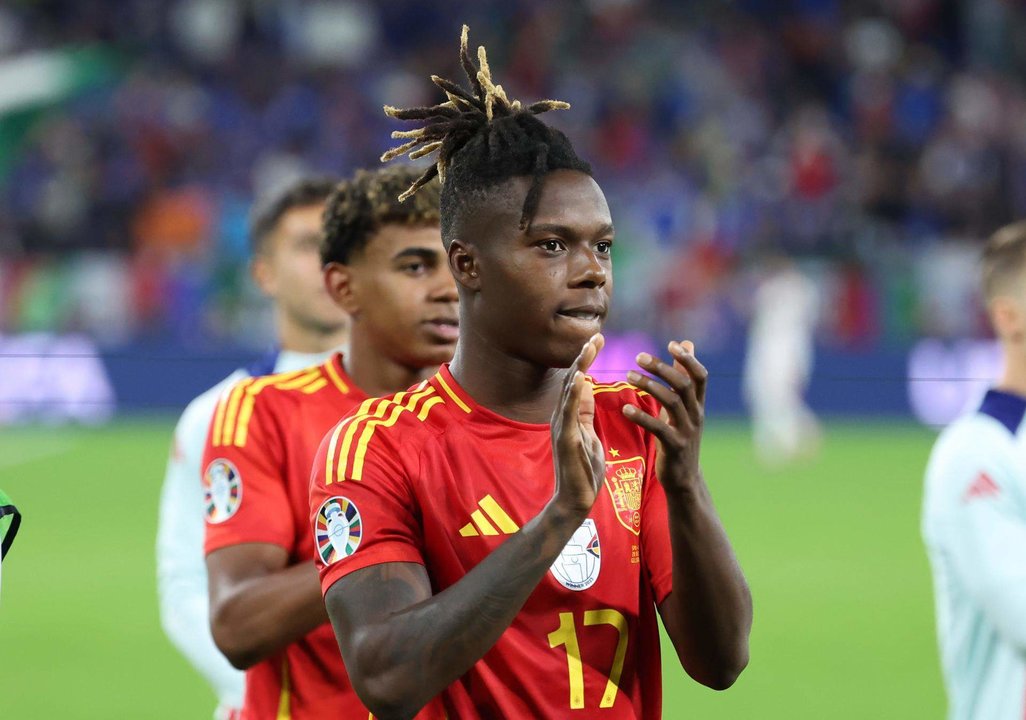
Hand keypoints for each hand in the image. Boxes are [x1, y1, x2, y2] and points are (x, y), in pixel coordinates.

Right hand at [550, 334, 605, 515]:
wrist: (575, 501)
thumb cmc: (582, 470)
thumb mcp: (587, 434)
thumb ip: (584, 410)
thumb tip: (585, 384)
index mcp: (569, 416)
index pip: (578, 381)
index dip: (586, 360)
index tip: (597, 339)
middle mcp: (562, 417)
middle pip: (571, 380)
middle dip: (583, 357)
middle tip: (596, 335)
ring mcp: (561, 427)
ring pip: (569, 391)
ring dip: (578, 368)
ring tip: (588, 348)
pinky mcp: (565, 439)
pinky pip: (568, 413)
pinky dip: (572, 393)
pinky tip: (578, 378)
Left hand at [623, 340, 706, 491]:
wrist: (684, 479)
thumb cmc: (680, 438)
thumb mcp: (684, 408)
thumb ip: (683, 378)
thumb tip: (687, 344)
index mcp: (698, 405)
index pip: (700, 376)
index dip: (689, 359)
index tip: (672, 344)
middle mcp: (696, 415)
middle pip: (683, 384)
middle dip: (662, 368)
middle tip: (639, 356)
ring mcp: (687, 431)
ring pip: (671, 402)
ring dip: (649, 386)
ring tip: (628, 375)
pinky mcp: (675, 447)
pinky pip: (659, 428)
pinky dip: (642, 416)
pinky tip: (625, 409)